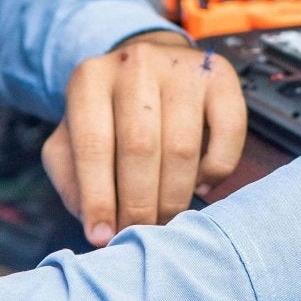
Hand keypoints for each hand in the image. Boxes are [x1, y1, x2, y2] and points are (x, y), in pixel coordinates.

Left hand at [42, 31, 246, 246]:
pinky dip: (215, 170)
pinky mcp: (219, 76)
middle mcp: (135, 64)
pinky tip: (200, 185)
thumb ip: (71, 176)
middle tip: (139, 232)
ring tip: (165, 217)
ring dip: (174, 196)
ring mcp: (181, 67)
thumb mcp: (71, 136)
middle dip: (139, 203)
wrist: (149, 63)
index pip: (93, 145)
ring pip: (183, 146)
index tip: (102, 237)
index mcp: (90, 79)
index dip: (99, 198)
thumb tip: (96, 223)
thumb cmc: (108, 113)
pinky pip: (228, 133)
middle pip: (141, 147)